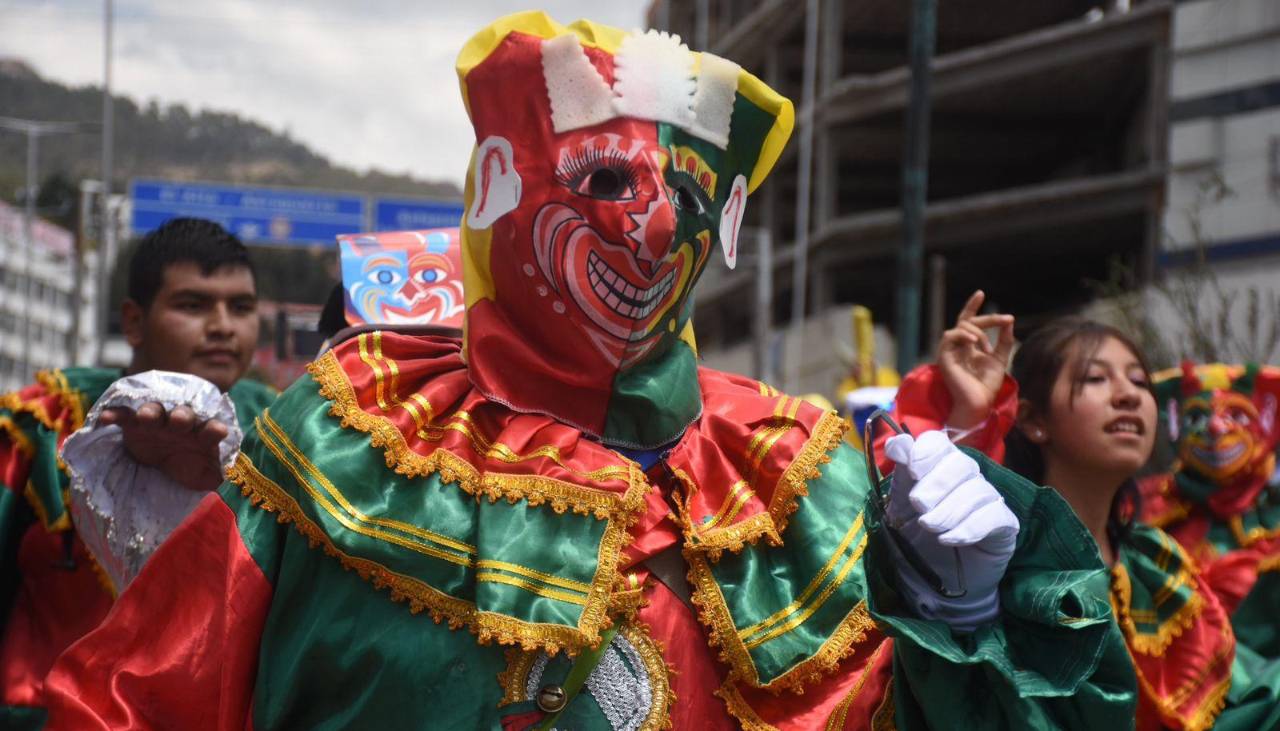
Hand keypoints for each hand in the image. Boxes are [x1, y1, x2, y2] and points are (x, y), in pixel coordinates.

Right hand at [99, 402, 229, 491]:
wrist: (167, 464)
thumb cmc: (192, 467)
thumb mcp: (207, 476)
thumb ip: (218, 475)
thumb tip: (225, 480)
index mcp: (203, 433)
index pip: (212, 427)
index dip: (214, 429)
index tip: (218, 431)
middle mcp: (182, 423)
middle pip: (184, 414)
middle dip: (182, 417)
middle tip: (179, 421)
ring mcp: (158, 421)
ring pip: (155, 411)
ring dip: (151, 412)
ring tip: (145, 417)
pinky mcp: (135, 424)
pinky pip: (125, 416)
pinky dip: (116, 415)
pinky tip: (107, 418)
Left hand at [884, 431, 1018, 630]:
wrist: (933, 582)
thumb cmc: (916, 540)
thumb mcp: (899, 505)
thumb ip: (900, 473)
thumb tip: (898, 442)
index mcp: (938, 467)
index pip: (939, 443)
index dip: (925, 452)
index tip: (912, 471)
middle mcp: (966, 478)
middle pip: (961, 464)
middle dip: (937, 484)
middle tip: (918, 505)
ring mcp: (988, 500)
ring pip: (977, 490)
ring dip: (949, 510)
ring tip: (930, 527)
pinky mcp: (1005, 525)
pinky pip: (995, 516)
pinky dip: (970, 527)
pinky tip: (950, 539)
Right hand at [938, 290, 1014, 428]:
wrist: (979, 403)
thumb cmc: (987, 385)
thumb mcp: (1000, 359)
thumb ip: (1004, 341)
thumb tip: (1009, 321)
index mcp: (968, 345)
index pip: (968, 321)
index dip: (973, 306)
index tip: (981, 293)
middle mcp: (957, 346)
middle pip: (968, 321)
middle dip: (988, 319)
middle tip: (1006, 320)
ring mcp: (949, 351)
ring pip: (960, 326)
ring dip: (978, 330)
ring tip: (987, 346)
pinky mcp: (944, 357)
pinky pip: (949, 336)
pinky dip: (963, 335)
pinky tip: (975, 341)